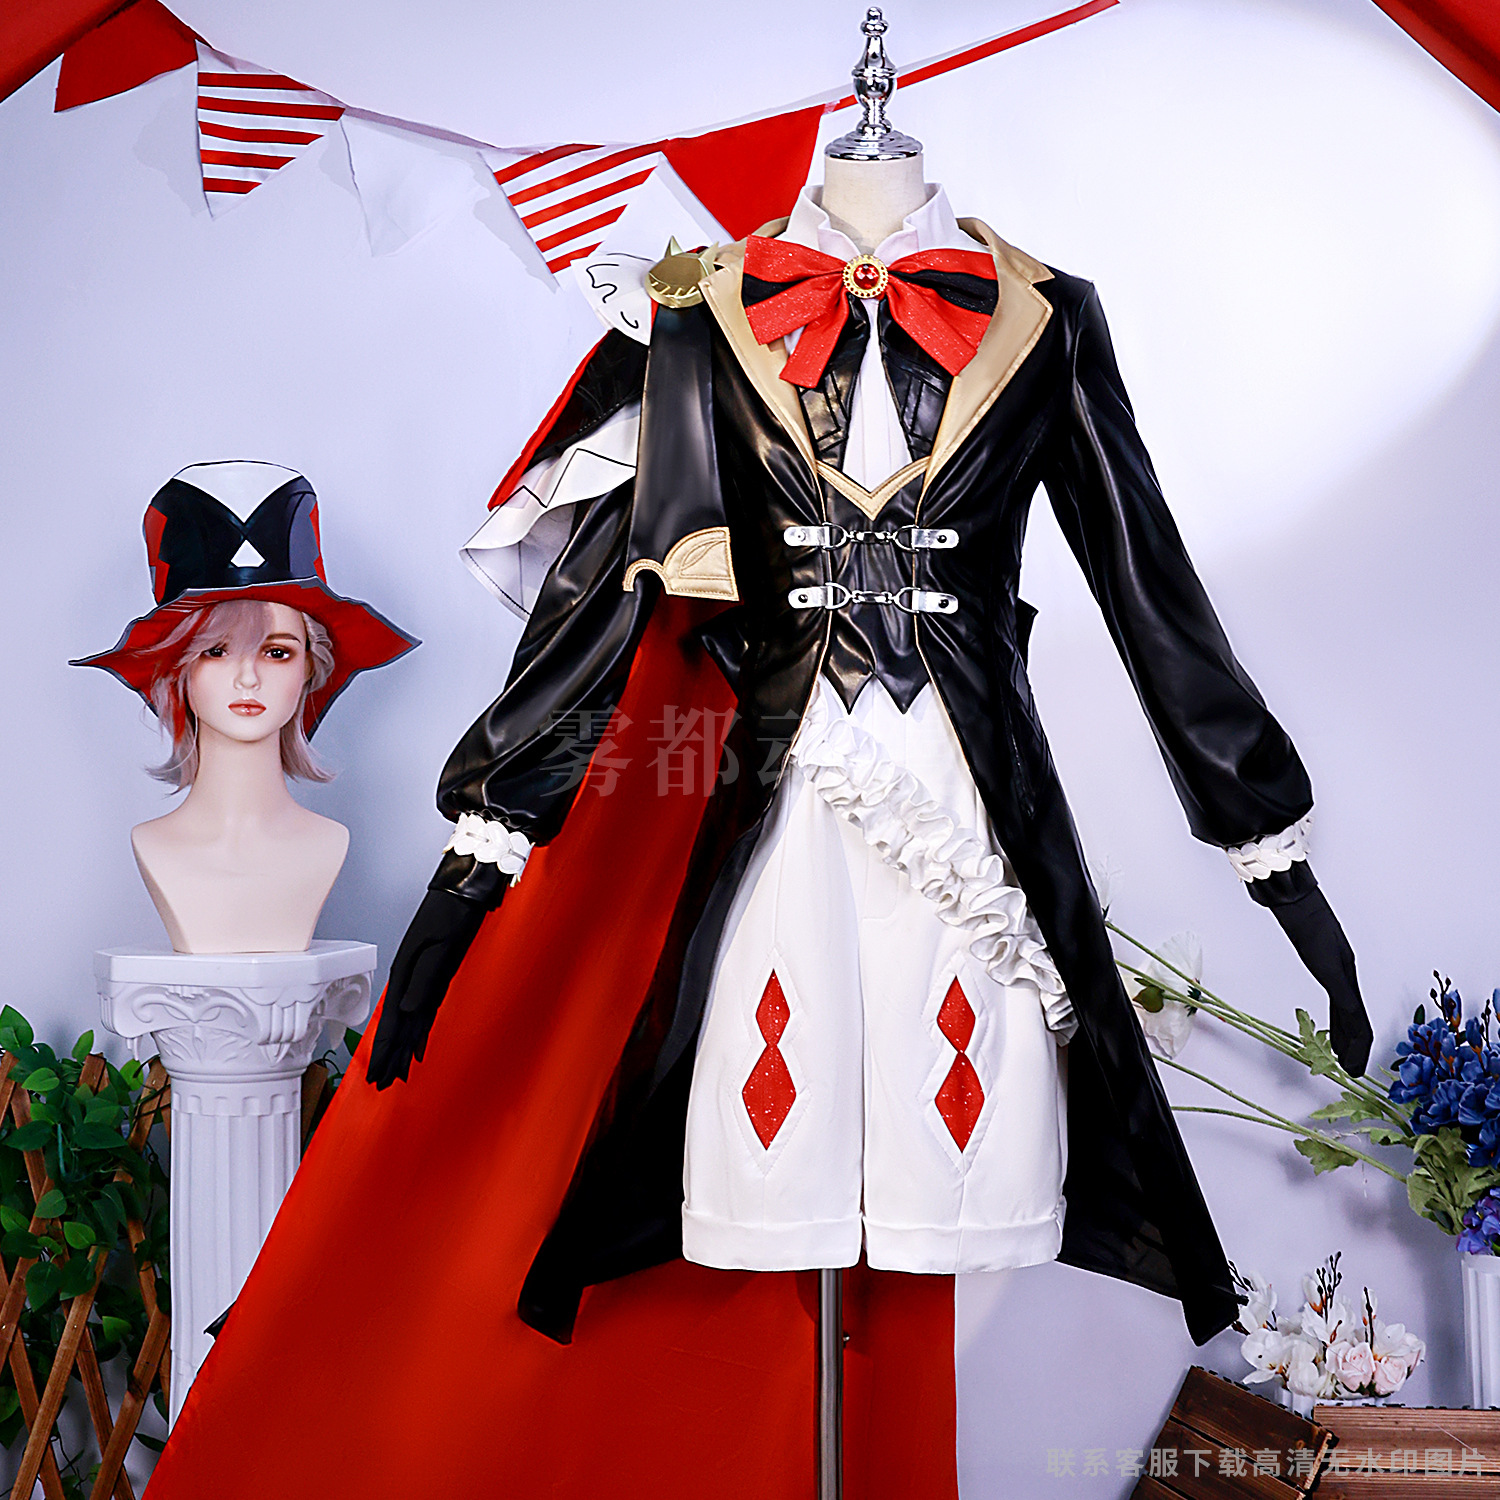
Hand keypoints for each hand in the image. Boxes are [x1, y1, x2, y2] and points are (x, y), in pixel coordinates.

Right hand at [366, 888, 487, 1088]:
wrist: (464, 891)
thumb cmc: (452, 912)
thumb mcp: (439, 946)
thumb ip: (424, 979)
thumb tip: (407, 1010)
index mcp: (405, 973)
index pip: (392, 1021)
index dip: (385, 1049)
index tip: (379, 1073)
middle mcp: (410, 979)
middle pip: (397, 1026)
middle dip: (389, 1055)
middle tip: (382, 1083)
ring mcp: (422, 979)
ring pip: (409, 1022)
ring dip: (402, 1048)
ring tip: (396, 1073)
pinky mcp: (438, 976)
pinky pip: (424, 1012)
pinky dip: (420, 1032)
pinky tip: (418, 1046)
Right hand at [1261, 885, 1372, 1075]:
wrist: (1298, 902)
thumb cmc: (1302, 915)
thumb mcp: (1310, 940)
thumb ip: (1315, 953)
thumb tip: (1309, 960)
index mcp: (1340, 971)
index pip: (1350, 1011)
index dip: (1351, 1036)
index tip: (1349, 1054)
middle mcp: (1345, 977)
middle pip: (1357, 1021)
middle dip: (1356, 1049)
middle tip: (1355, 1070)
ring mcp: (1341, 977)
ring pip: (1355, 1021)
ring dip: (1354, 1047)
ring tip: (1352, 1068)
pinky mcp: (1335, 975)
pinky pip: (1347, 1011)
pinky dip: (1348, 1033)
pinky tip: (1344, 1047)